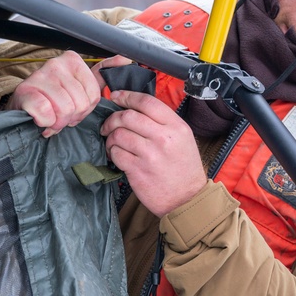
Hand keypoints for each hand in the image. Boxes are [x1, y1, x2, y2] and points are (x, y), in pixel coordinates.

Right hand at [7, 52, 129, 136]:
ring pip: (65, 110)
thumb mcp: (80, 85)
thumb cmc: (53, 99)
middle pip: (80, 104)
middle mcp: (56, 63)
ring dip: (58, 122)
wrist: (23, 108)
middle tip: (60, 115)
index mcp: (72, 60)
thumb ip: (102, 73)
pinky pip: (46, 113)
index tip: (73, 108)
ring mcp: (40, 76)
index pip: (93, 96)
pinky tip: (40, 119)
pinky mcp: (25, 91)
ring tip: (51, 117)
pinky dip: (45, 122)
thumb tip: (126, 58)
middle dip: (71, 118)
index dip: (84, 110)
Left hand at [100, 90, 206, 216]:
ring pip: (119, 134)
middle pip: (128, 116)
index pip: (147, 102)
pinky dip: (112, 153)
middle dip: (112, 118)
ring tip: (113, 143)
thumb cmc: (184, 168)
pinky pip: (116, 153)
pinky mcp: (137, 170)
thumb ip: (163, 122)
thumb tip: (135, 108)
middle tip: (108, 125)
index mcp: (176, 127)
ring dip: (110, 137)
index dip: (127, 96)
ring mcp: (149, 155)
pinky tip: (117, 156)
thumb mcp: (183, 138)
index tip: (115, 97)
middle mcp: (163, 138)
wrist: (187, 199)